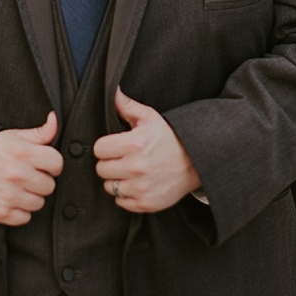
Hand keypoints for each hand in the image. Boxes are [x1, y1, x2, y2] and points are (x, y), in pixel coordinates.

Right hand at [0, 112, 63, 225]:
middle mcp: (16, 174)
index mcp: (23, 153)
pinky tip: (10, 200)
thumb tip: (54, 120)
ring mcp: (8, 195)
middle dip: (41, 181)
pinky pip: (25, 218)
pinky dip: (20, 211)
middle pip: (49, 186)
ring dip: (31, 197)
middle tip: (27, 176)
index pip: (57, 163)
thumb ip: (39, 132)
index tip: (43, 165)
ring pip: (39, 203)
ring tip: (17, 188)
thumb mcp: (12, 136)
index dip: (52, 164)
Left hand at [94, 88, 200, 212]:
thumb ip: (128, 106)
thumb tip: (114, 92)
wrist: (197, 161)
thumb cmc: (171, 138)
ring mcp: (141, 187)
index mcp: (134, 144)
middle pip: (101, 169)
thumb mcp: (151, 118)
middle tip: (126, 158)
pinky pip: (121, 202)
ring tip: (133, 172)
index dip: (107, 146)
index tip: (117, 146)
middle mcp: (136, 167)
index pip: (98, 149)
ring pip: (110, 187)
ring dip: (118, 180)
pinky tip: (139, 184)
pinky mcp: (146, 203)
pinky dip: (127, 195)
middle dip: (111, 163)